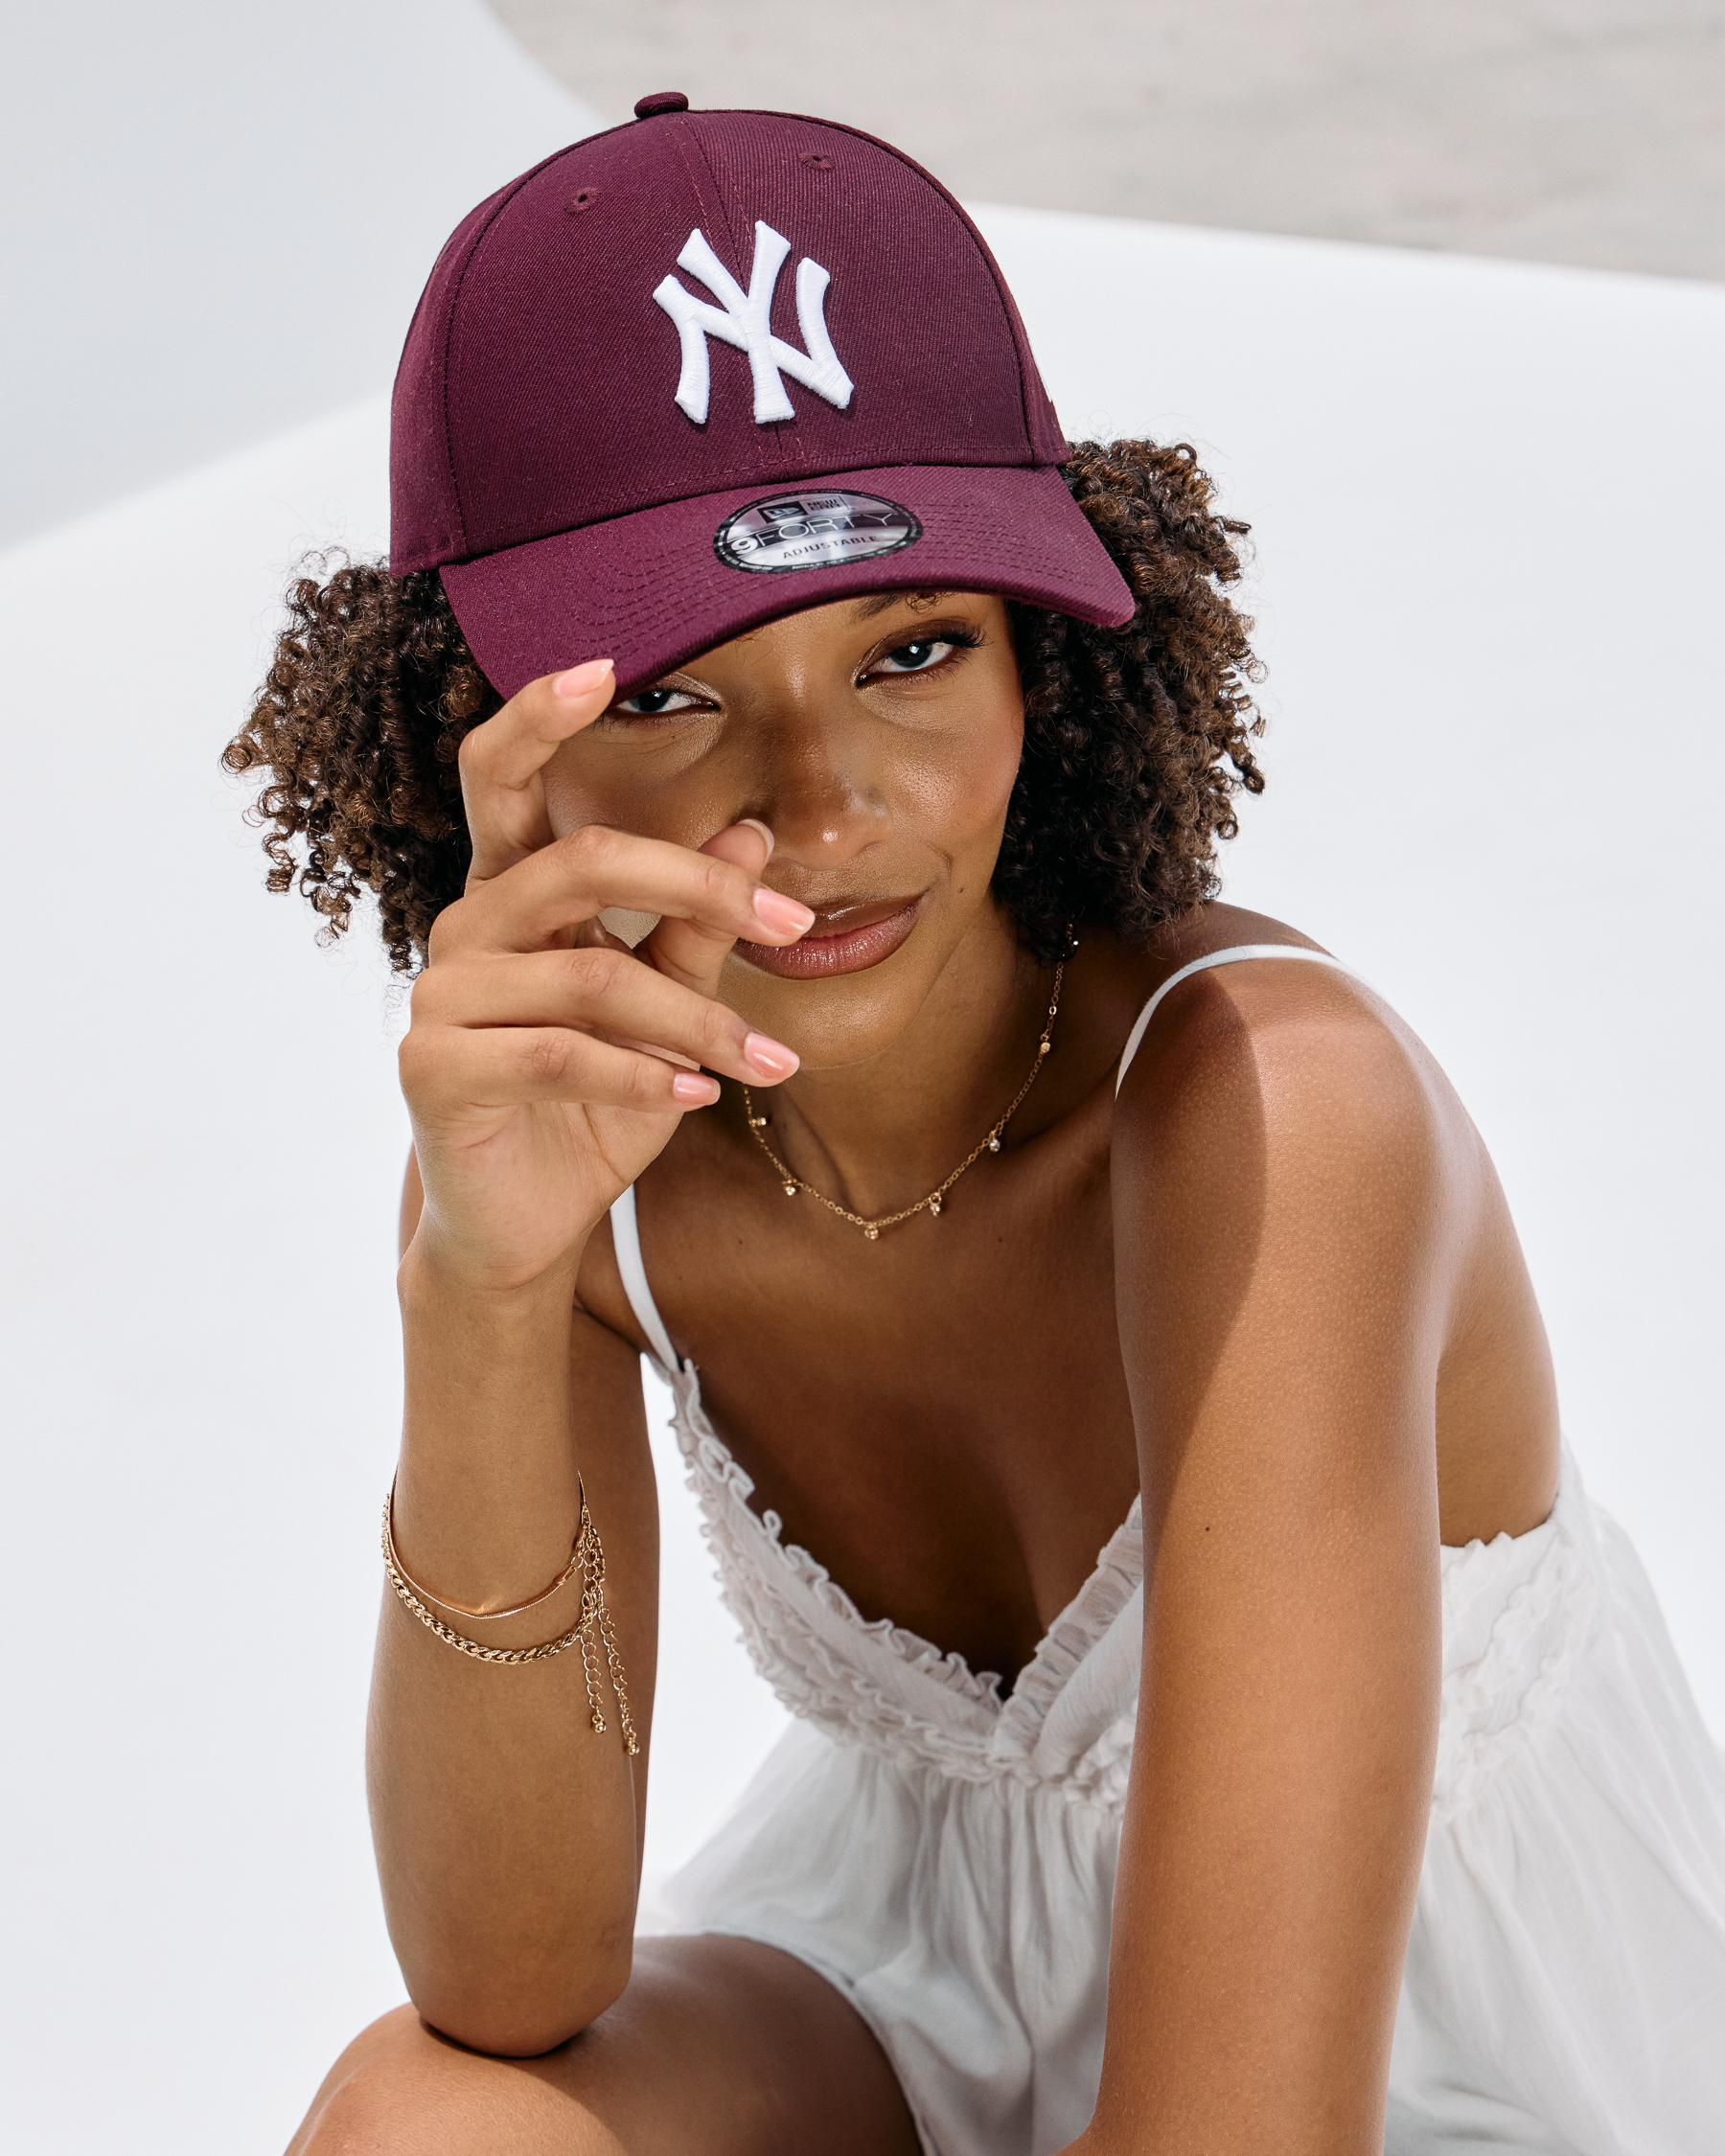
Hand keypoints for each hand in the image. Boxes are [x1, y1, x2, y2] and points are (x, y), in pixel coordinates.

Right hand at [395, 657, 814, 1291]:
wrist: (523, 1223)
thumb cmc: (591, 1105)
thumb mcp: (662, 1015)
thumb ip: (692, 930)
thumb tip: (751, 833)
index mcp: (513, 893)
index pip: (502, 777)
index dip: (539, 716)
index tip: (603, 665)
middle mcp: (467, 926)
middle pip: (582, 861)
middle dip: (703, 890)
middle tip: (797, 925)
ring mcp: (440, 996)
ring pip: (591, 976)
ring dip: (699, 1020)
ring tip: (768, 1060)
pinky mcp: (434, 1067)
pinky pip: (556, 1053)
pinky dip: (643, 1076)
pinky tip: (698, 1098)